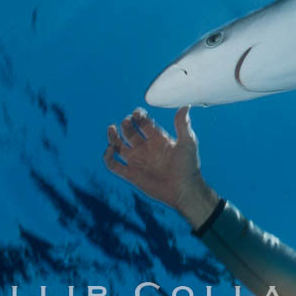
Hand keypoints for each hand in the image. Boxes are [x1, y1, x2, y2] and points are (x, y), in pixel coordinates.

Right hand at [104, 106, 219, 228]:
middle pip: (129, 132)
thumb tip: (185, 105)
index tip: (137, 113)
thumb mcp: (187, 143)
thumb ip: (182, 125)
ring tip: (112, 129)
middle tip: (127, 122)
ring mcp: (137, 161)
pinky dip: (107, 157)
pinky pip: (113, 165)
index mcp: (158, 138)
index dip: (138, 116)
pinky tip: (111, 149)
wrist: (184, 189)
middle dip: (126, 124)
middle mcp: (146, 148)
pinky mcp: (130, 174)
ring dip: (113, 137)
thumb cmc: (188, 166)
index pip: (144, 123)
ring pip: (119, 146)